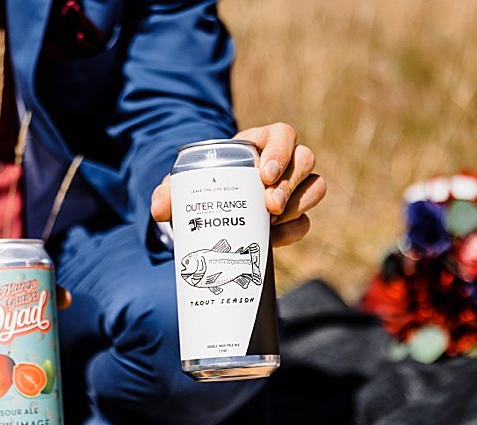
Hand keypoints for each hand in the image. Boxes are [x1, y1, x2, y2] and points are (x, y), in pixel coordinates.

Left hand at [151, 123, 327, 247]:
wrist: (208, 210)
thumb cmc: (201, 185)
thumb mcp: (184, 184)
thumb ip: (169, 191)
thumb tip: (161, 209)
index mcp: (260, 142)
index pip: (283, 134)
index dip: (281, 151)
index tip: (266, 174)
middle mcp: (284, 162)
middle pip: (305, 160)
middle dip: (291, 184)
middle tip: (269, 206)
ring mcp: (293, 188)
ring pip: (315, 187)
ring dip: (299, 205)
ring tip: (272, 222)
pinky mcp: (295, 216)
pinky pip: (306, 220)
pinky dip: (294, 230)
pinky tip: (273, 238)